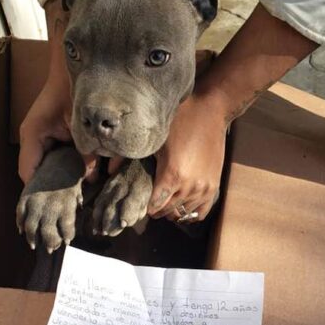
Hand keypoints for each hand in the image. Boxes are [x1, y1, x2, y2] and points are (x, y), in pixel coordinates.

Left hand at [147, 94, 227, 221]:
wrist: (210, 111)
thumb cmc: (181, 121)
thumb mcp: (157, 139)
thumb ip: (137, 159)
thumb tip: (111, 170)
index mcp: (172, 175)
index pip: (155, 205)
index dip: (146, 205)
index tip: (140, 201)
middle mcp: (189, 186)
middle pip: (168, 211)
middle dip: (157, 209)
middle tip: (150, 202)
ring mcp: (204, 188)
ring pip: (183, 213)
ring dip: (172, 211)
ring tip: (165, 202)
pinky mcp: (214, 186)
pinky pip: (200, 212)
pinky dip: (190, 213)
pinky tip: (182, 206)